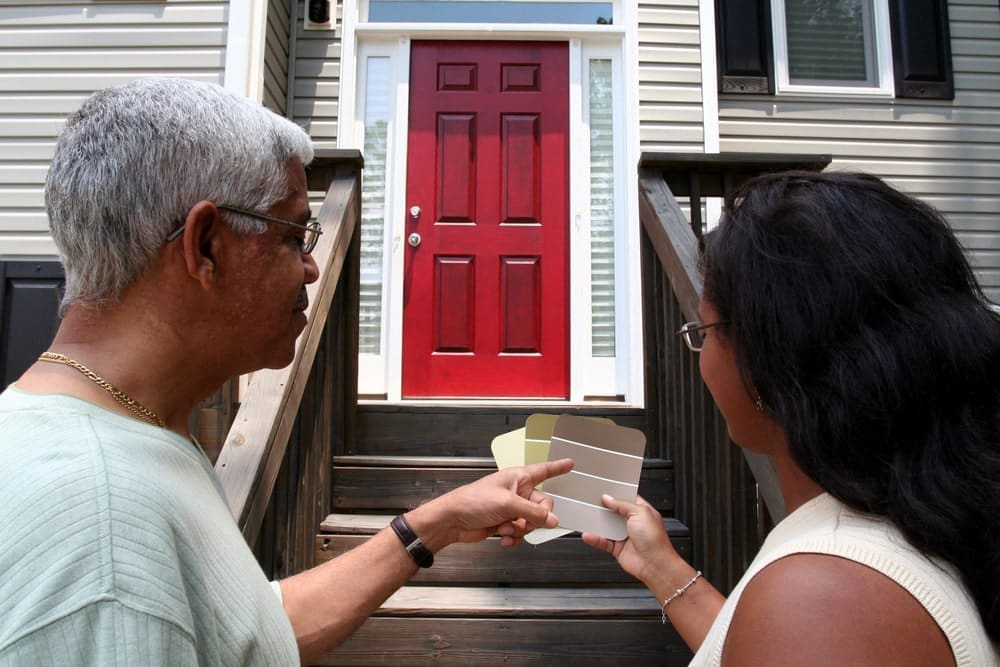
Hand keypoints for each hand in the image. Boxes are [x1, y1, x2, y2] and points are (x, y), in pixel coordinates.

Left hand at [416, 458, 573, 548]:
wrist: (453, 521)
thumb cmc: (473, 501)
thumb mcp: (508, 504)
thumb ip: (533, 512)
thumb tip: (552, 520)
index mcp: (519, 477)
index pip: (544, 470)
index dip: (558, 467)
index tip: (571, 463)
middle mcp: (517, 491)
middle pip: (543, 505)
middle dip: (535, 518)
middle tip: (524, 521)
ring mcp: (511, 508)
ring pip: (532, 522)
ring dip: (521, 529)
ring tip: (506, 528)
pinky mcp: (505, 522)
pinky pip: (520, 532)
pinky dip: (514, 537)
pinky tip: (503, 537)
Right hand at [581, 494, 679, 585]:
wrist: (654, 564)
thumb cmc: (655, 539)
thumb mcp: (640, 512)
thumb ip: (623, 504)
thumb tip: (609, 499)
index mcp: (642, 512)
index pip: (627, 499)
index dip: (616, 495)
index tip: (604, 491)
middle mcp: (633, 523)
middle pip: (614, 512)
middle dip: (604, 508)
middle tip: (592, 503)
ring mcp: (625, 536)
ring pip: (607, 527)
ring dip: (597, 524)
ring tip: (587, 517)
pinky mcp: (618, 548)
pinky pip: (603, 542)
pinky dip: (595, 539)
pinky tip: (589, 535)